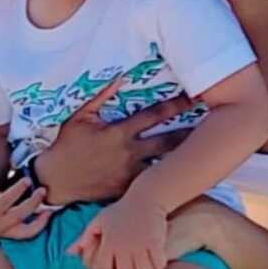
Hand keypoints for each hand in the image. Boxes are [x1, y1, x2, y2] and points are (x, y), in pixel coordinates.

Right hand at [0, 158, 48, 240]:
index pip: (6, 201)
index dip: (18, 190)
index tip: (28, 180)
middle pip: (19, 214)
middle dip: (32, 203)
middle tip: (42, 190)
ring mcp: (5, 232)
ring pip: (26, 230)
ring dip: (40, 221)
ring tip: (50, 210)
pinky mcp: (10, 235)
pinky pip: (27, 234)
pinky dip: (39, 226)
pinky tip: (47, 215)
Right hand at [35, 76, 191, 206]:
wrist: (55, 182)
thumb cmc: (66, 146)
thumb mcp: (79, 117)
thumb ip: (99, 97)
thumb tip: (118, 77)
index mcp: (118, 133)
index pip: (152, 116)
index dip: (174, 106)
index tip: (192, 98)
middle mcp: (129, 153)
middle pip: (168, 142)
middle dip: (190, 132)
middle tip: (213, 125)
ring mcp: (130, 174)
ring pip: (164, 165)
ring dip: (183, 159)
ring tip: (206, 152)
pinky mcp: (127, 190)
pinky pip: (151, 184)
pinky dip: (166, 179)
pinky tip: (183, 176)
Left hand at [68, 193, 168, 268]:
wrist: (147, 196)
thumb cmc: (122, 210)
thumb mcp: (99, 221)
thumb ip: (84, 238)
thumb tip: (68, 253)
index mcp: (107, 244)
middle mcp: (121, 246)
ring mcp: (139, 244)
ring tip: (147, 265)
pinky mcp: (155, 242)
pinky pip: (158, 264)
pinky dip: (159, 264)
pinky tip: (158, 258)